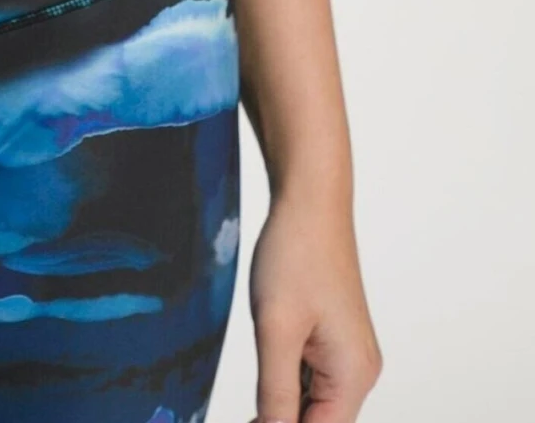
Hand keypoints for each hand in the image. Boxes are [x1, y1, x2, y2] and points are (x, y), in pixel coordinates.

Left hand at [249, 187, 382, 420]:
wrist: (309, 201)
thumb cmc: (296, 255)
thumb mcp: (276, 329)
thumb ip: (275, 392)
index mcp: (353, 375)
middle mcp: (359, 371)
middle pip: (319, 421)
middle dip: (278, 421)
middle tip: (242, 416)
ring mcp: (347, 355)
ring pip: (312, 403)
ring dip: (280, 406)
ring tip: (246, 408)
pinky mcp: (333, 339)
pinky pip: (310, 378)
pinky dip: (285, 385)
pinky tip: (260, 383)